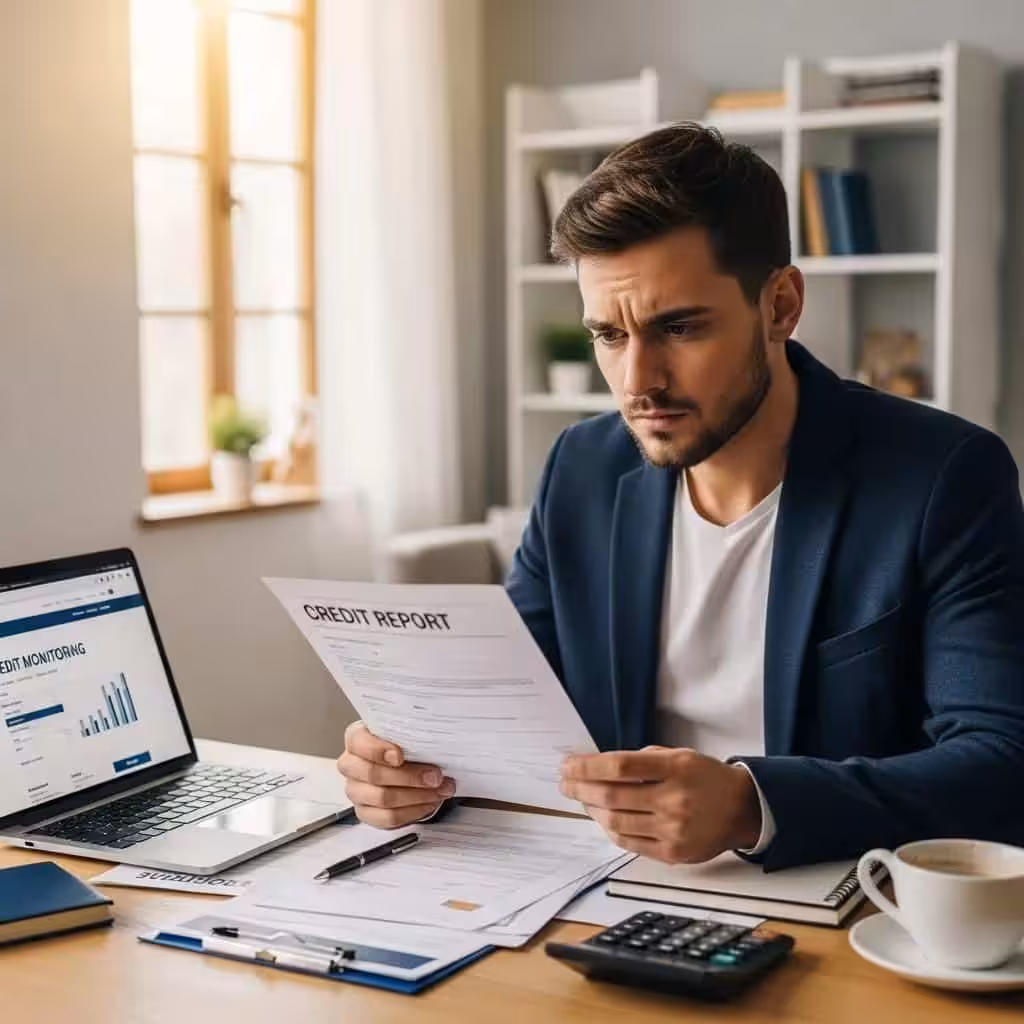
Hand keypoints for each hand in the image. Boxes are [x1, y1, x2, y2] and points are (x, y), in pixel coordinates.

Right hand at [336, 721, 455, 827]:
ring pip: (382, 798)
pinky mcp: (366, 812)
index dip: (378, 751)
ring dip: (417, 795)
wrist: (409, 764)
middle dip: (409, 776)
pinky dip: (413, 811)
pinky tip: (429, 802)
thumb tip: (431, 736)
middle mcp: (351, 765)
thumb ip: (410, 733)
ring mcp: (356, 791)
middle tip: (435, 776)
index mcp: (356, 738)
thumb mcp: (406, 733)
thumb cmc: (405, 745)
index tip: (400, 756)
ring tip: (440, 789)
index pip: (359, 743)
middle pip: (373, 774)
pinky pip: (388, 817)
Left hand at [560, 746, 760, 863]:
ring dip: (591, 809)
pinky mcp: (673, 853)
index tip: (568, 764)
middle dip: (580, 788)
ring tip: (582, 799)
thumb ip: (642, 759)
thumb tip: (598, 765)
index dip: (587, 766)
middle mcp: (674, 799)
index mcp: (675, 768)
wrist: (742, 809)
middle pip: (612, 795)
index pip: (620, 765)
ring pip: (616, 821)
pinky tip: (602, 817)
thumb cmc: (705, 778)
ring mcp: (673, 829)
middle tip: (566, 782)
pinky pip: (629, 843)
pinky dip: (609, 829)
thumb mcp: (679, 755)